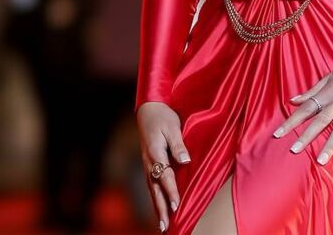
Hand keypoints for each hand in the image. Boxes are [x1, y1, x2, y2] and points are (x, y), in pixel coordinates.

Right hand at [137, 101, 190, 230]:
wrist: (148, 109)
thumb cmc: (162, 116)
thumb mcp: (172, 126)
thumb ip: (178, 144)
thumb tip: (185, 161)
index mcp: (155, 152)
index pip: (165, 176)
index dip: (171, 192)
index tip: (177, 206)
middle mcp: (149, 162)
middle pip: (155, 189)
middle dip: (161, 208)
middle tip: (165, 226)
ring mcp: (147, 164)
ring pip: (152, 190)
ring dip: (157, 207)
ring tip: (162, 225)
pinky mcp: (149, 164)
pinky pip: (151, 185)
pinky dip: (155, 198)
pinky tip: (159, 208)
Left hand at [272, 62, 332, 169]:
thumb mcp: (328, 78)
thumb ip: (311, 91)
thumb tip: (292, 100)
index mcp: (327, 94)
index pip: (306, 109)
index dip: (291, 121)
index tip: (278, 133)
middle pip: (320, 121)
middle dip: (307, 136)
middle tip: (294, 149)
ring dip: (330, 146)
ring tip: (320, 161)